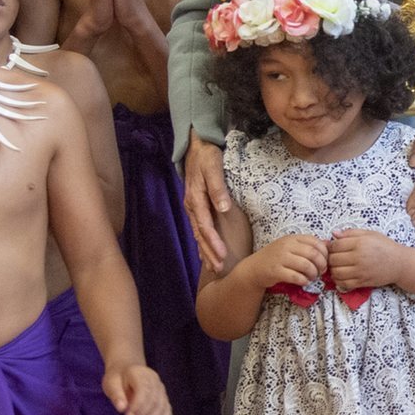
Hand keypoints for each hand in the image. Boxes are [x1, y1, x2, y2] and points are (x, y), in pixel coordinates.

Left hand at [102, 364, 169, 414]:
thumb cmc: (117, 378)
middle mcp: (155, 380)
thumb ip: (116, 395)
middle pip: (154, 400)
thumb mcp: (110, 383)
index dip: (138, 406)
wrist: (126, 370)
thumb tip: (122, 408)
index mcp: (140, 374)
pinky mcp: (163, 398)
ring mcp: (161, 389)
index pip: (144, 390)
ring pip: (162, 407)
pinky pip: (167, 410)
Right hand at [181, 134, 231, 270]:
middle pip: (200, 234)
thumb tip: (223, 208)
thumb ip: (218, 188)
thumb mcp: (213, 167)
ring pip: (198, 233)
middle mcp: (191, 206)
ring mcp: (192, 206)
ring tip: (214, 266)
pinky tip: (206, 252)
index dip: (213, 242)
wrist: (196, 145)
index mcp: (195, 199)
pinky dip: (202, 241)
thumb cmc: (207, 156)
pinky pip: (198, 227)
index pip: (205, 226)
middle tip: (219, 269)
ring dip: (205, 250)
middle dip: (209, 253)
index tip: (222, 255)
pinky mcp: (195, 205)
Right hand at [247, 232, 328, 287]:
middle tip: (321, 272)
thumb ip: (307, 246)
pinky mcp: (275, 271)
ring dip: (313, 274)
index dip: (324, 253)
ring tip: (312, 277)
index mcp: (292, 238)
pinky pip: (296, 276)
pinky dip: (304, 280)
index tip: (325, 261)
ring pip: (306, 265)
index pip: (315, 242)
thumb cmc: (276, 258)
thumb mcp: (290, 247)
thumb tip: (329, 245)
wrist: (254, 268)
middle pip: (313, 254)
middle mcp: (286, 246)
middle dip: (321, 264)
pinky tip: (304, 282)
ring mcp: (280, 258)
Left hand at [327, 229, 414, 290]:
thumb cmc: (385, 246)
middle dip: (330, 258)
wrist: (399, 263)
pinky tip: (342, 275)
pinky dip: (338, 280)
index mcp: (360, 243)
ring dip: (332, 270)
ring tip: (337, 266)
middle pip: (333, 260)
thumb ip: (351, 233)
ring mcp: (360, 271)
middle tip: (334, 257)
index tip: (332, 247)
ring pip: (336, 273)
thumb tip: (334, 233)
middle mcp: (359, 257)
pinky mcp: (362, 282)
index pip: (335, 246)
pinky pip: (343, 283)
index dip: (330, 246)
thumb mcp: (370, 234)